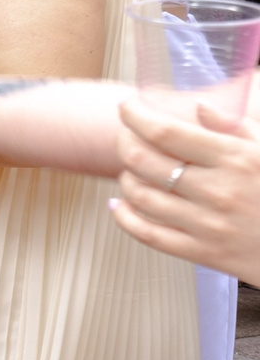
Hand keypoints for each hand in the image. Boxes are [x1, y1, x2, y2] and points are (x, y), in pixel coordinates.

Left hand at [111, 96, 259, 283]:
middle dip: (124, 142)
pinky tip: (120, 204)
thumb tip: (201, 107)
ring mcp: (207, 224)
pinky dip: (125, 217)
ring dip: (125, 177)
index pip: (166, 133)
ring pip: (140, 196)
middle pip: (143, 161)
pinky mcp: (203, 253)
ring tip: (130, 168)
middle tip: (125, 135)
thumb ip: (239, 127)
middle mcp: (216, 191)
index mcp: (235, 159)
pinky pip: (148, 234)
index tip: (127, 107)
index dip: (136, 116)